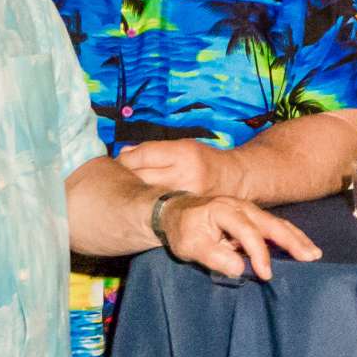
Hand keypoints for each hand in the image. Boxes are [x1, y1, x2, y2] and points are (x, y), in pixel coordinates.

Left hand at [118, 140, 242, 196]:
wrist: (234, 179)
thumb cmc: (204, 160)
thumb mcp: (183, 145)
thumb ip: (153, 149)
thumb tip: (123, 152)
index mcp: (183, 153)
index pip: (142, 155)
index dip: (126, 158)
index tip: (121, 160)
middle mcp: (184, 174)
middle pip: (139, 176)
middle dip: (126, 175)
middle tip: (121, 176)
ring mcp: (184, 195)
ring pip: (144, 194)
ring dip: (133, 191)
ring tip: (130, 188)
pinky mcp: (184, 210)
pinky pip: (155, 207)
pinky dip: (146, 203)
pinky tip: (144, 201)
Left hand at [157, 194, 318, 280]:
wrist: (176, 212)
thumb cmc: (183, 230)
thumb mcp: (189, 246)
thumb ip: (213, 256)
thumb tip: (239, 268)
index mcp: (224, 210)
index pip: (248, 232)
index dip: (259, 254)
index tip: (266, 275)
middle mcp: (241, 206)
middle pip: (271, 223)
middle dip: (292, 241)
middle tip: (311, 257)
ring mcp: (249, 210)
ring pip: (277, 223)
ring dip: (296, 238)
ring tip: (314, 253)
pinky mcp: (253, 217)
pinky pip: (275, 225)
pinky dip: (290, 236)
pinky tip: (302, 246)